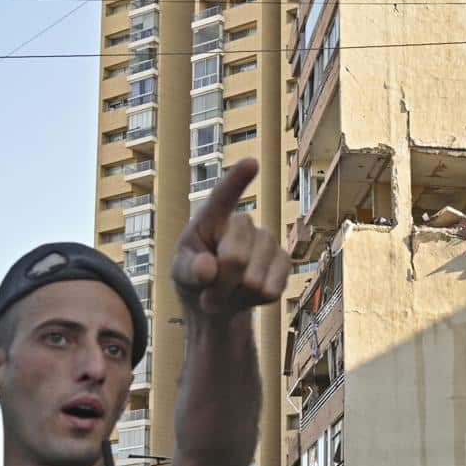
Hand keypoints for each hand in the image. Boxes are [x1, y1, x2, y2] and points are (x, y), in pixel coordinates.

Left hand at [170, 160, 287, 317]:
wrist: (217, 302)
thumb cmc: (194, 280)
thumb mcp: (181, 276)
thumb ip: (189, 271)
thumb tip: (207, 268)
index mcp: (211, 219)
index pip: (223, 197)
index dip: (237, 181)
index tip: (251, 164)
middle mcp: (242, 224)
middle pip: (235, 258)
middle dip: (220, 284)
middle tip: (207, 294)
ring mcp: (266, 241)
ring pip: (254, 280)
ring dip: (235, 296)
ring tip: (223, 295)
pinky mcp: (284, 261)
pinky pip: (272, 290)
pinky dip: (253, 302)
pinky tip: (245, 296)